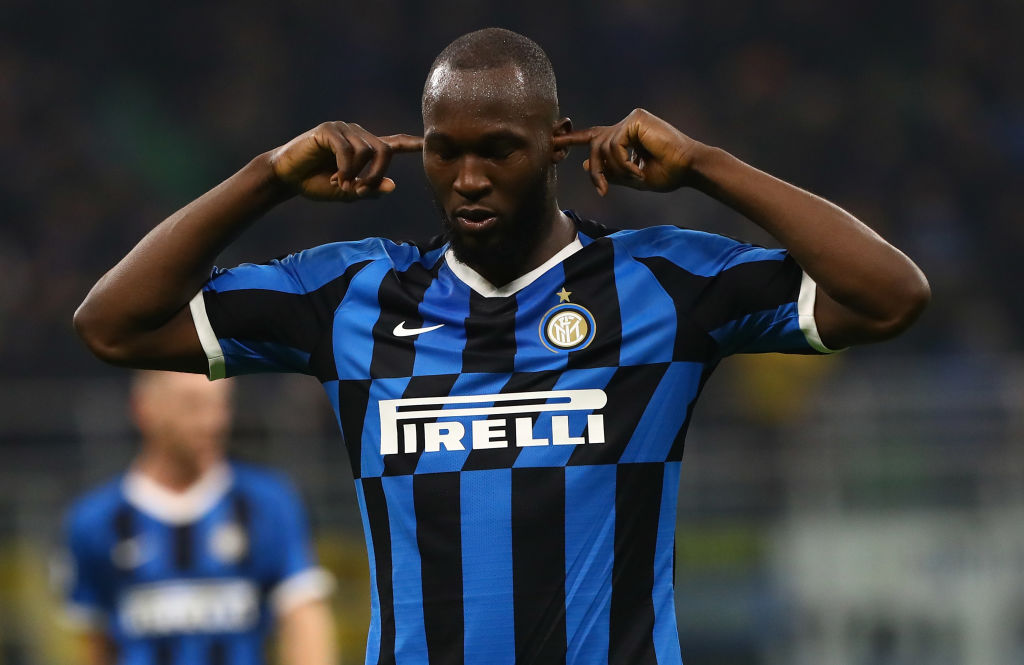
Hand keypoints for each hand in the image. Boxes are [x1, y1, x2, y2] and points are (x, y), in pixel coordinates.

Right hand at [268, 122, 422, 200]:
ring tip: (343, 185)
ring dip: (358, 174)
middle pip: (385, 151)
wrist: (287, 178)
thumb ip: (369, 190)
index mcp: (364, 148)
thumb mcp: (347, 193)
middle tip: (361, 191)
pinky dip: (346, 168)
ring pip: (367, 151)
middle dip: (377, 175)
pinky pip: (348, 150)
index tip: (428, 143)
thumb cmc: (316, 183)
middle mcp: (357, 134)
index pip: (394, 143)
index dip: (412, 144)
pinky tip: (336, 178)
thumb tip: (393, 186)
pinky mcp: (328, 130)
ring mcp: (343, 129)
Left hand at [554, 108, 702, 195]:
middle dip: (595, 170)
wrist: (688, 168)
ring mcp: (630, 120)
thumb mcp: (633, 177)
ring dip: (616, 170)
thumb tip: (582, 164)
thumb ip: (610, 170)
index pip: (594, 136)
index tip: (553, 142)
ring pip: (602, 148)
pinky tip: (639, 169)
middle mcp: (626, 125)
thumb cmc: (667, 174)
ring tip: (635, 177)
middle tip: (603, 189)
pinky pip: (615, 145)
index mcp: (625, 137)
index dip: (572, 139)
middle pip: (593, 144)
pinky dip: (623, 163)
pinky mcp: (635, 119)